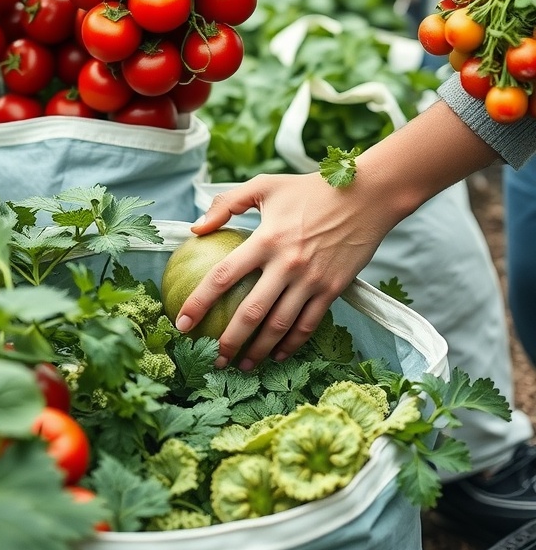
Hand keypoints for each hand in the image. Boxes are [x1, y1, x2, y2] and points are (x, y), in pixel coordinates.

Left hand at [173, 98, 497, 369]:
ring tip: (242, 364)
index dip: (199, 302)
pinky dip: (291, 344)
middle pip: (250, 312)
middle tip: (213, 358)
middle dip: (228, 341)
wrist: (366, 196)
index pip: (223, 276)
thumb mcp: (266, 185)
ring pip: (279, 326)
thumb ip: (227, 203)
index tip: (183, 323)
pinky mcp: (332, 289)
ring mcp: (311, 280)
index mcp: (266, 238)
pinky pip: (308, 324)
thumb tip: (196, 228)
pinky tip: (278, 354)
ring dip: (258, 350)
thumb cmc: (311, 189)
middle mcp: (286, 263)